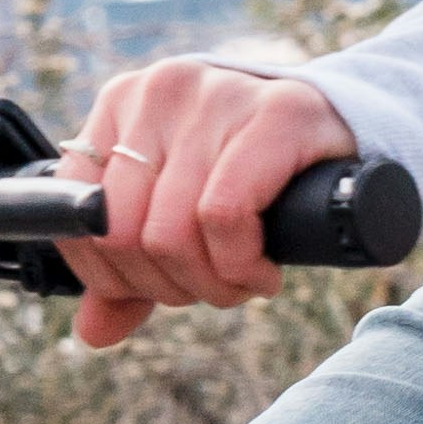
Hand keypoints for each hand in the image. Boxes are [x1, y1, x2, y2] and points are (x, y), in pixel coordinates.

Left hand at [55, 49, 355, 352]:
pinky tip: (262, 271)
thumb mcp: (182, 209)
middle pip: (121, 232)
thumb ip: (131, 266)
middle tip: (215, 287)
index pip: (73, 209)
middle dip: (169, 285)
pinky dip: (239, 265)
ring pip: (169, 233)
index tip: (159, 288)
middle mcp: (161, 90)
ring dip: (211, 284)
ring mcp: (217, 96)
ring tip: (243, 281)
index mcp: (122, 103)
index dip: (109, 274)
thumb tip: (91, 333)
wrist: (349, 125)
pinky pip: (223, 216)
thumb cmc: (256, 172)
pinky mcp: (275, 114)